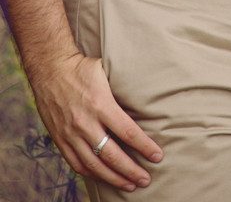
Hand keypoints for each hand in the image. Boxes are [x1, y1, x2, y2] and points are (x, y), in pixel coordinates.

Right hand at [32, 52, 162, 190]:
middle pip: (112, 155)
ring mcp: (71, 134)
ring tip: (130, 184)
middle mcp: (85, 123)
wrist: (50, 69)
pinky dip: (92, 174)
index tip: (157, 156)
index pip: (128, 132)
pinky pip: (77, 163)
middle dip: (132, 170)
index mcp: (101, 104)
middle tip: (146, 179)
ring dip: (114, 178)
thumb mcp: (107, 72)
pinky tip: (104, 177)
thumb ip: (122, 88)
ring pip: (95, 165)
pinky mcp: (60, 139)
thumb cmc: (83, 68)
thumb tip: (146, 96)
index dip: (144, 147)